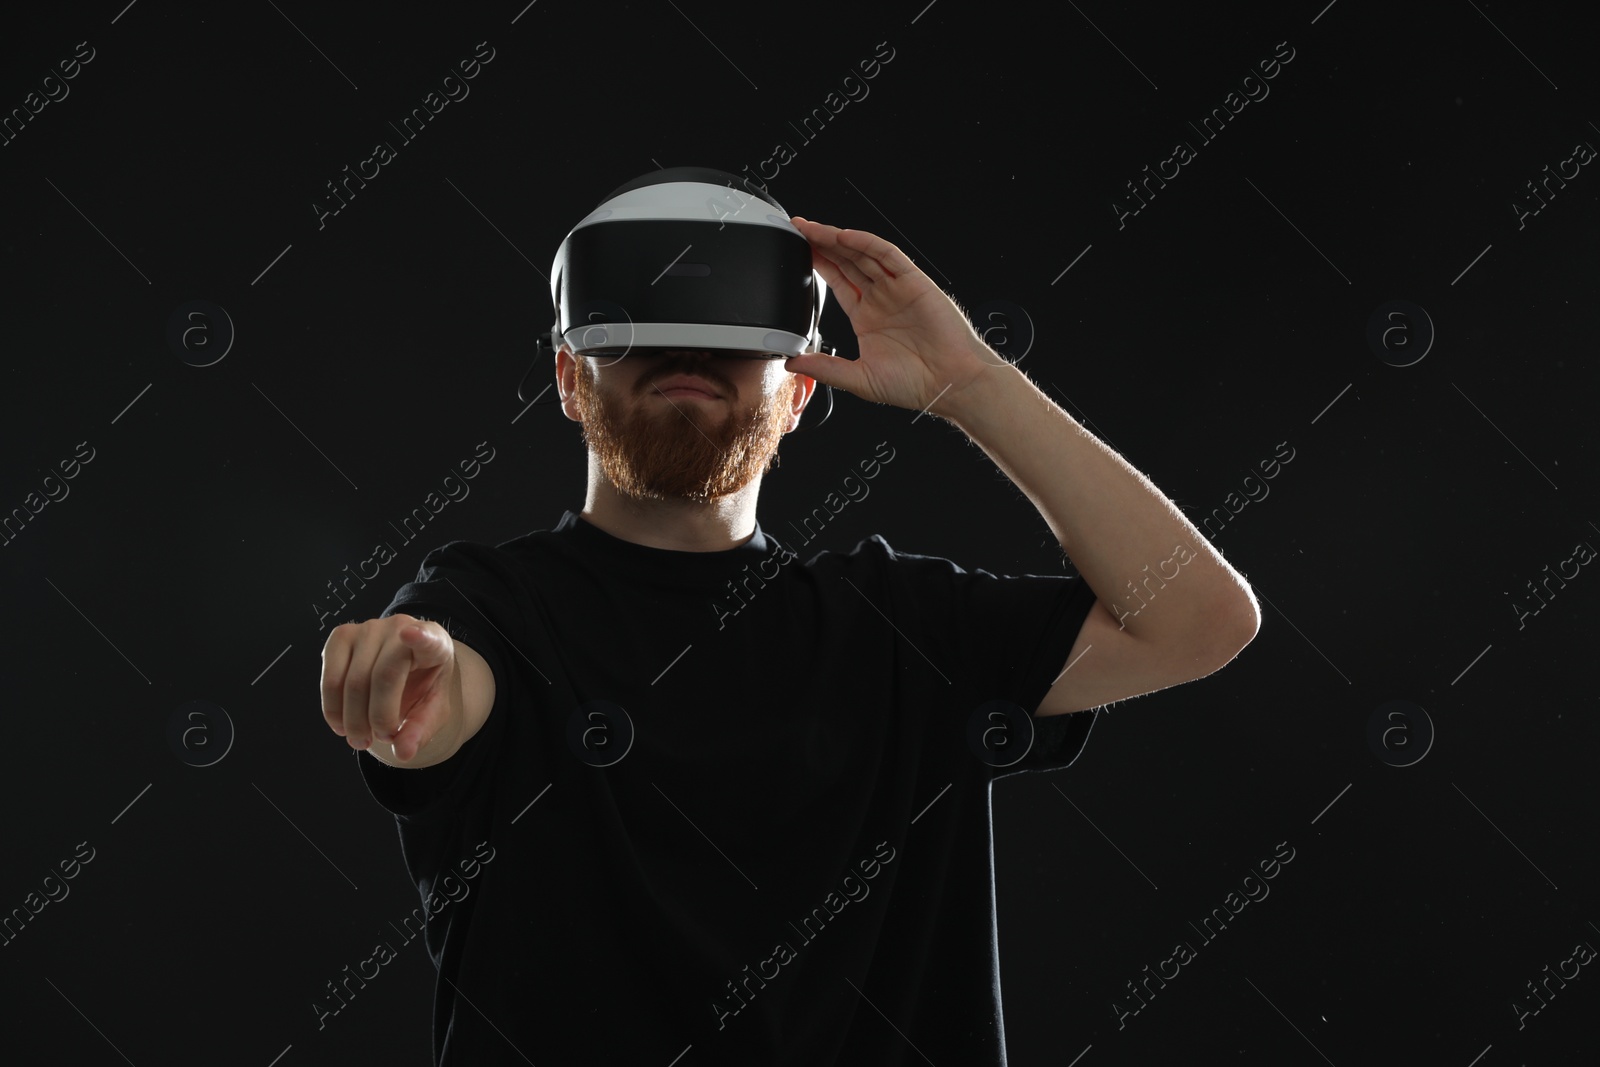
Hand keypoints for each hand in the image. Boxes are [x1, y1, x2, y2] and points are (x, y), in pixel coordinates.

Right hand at [320, 614, 460, 763]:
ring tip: (361, 739)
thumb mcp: (432, 710)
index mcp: (435, 641)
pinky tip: (342, 724)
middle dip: (377, 719)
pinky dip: (333, 708)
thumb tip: (403, 753)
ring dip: (352, 720)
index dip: (420, 636)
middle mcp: (400, 626)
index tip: (413, 634)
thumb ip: (421, 730)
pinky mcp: (341, 636)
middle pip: (382, 677)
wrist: (405, 669)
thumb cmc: (422, 686)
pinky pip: (330, 678)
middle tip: (382, 740)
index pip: (427, 637)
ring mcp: (368, 628)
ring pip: (351, 680)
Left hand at [784, 216, 1007, 417]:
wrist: (950, 382)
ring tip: (813, 228)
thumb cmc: (915, 383)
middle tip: (798, 229)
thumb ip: (826, 368)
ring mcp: (896, 288)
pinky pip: (888, 255)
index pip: (837, 282)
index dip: (818, 265)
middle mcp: (881, 299)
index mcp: (867, 318)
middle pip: (846, 262)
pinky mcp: (913, 282)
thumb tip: (794, 363)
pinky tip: (845, 237)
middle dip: (822, 245)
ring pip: (863, 254)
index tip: (796, 252)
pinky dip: (867, 243)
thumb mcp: (859, 379)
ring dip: (838, 239)